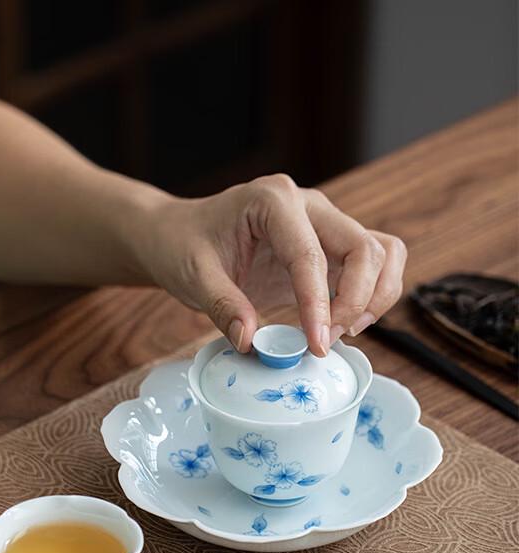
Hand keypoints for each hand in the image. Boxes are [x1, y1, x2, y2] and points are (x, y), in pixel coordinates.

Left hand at [142, 174, 406, 356]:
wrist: (179, 235)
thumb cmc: (183, 246)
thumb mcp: (193, 277)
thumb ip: (223, 306)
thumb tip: (250, 341)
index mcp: (272, 200)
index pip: (309, 255)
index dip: (318, 305)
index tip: (315, 345)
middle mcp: (307, 205)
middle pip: (364, 247)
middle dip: (355, 300)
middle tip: (324, 341)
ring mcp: (323, 223)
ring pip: (380, 252)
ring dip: (373, 297)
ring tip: (341, 333)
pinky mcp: (327, 246)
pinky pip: (372, 263)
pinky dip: (371, 294)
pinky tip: (344, 323)